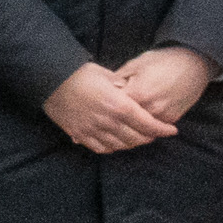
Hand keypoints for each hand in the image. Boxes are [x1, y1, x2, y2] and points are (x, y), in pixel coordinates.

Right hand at [46, 63, 181, 154]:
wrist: (50, 80)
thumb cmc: (79, 73)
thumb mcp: (107, 74)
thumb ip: (123, 87)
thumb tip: (133, 93)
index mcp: (118, 105)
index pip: (147, 123)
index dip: (162, 129)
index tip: (172, 130)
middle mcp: (108, 121)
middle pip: (136, 138)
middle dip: (149, 137)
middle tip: (155, 133)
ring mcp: (93, 131)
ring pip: (121, 145)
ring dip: (133, 144)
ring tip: (138, 138)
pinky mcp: (81, 135)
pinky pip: (102, 148)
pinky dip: (113, 148)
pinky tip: (117, 143)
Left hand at [112, 44, 214, 127]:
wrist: (193, 63)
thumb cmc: (163, 60)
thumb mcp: (136, 64)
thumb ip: (118, 78)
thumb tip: (104, 89)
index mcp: (138, 93)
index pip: (115, 107)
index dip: (107, 105)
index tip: (102, 103)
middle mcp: (150, 108)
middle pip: (126, 120)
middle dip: (118, 116)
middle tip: (110, 113)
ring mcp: (162, 115)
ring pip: (140, 126)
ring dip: (131, 123)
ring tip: (123, 116)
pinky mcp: (172, 119)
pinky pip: (153, 126)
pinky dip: (145, 124)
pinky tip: (140, 117)